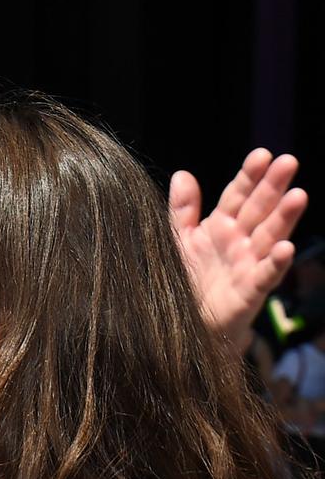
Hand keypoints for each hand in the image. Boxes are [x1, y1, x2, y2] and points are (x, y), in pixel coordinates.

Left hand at [170, 148, 307, 349]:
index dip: (249, 176)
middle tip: (289, 162)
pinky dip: (276, 262)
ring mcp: (248, 265)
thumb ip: (182, 209)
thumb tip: (182, 174)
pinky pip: (265, 276)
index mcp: (221, 226)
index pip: (237, 196)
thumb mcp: (178, 239)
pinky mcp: (250, 292)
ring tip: (298, 196)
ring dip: (284, 218)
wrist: (187, 324)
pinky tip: (286, 247)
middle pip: (258, 210)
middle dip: (273, 187)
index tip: (262, 154)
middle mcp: (239, 242)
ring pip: (269, 237)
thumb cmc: (186, 279)